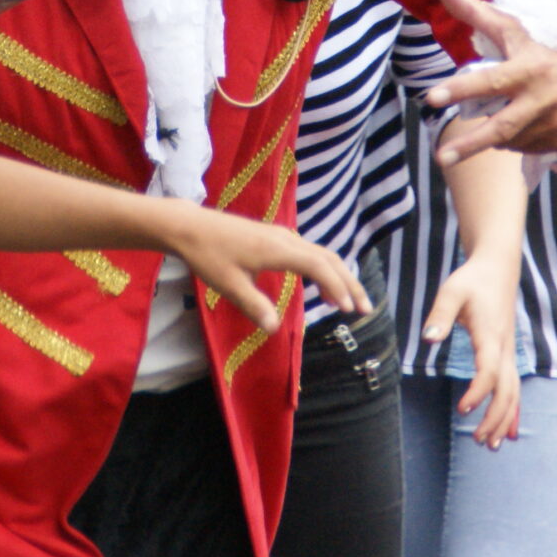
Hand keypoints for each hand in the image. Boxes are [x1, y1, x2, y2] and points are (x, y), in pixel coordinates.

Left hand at [164, 203, 366, 332]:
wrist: (192, 226)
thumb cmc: (208, 255)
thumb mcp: (229, 285)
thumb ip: (254, 306)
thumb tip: (275, 329)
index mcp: (278, 249)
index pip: (319, 267)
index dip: (338, 287)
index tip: (349, 310)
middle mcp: (286, 239)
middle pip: (329, 258)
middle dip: (349, 283)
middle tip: (365, 309)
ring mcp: (283, 236)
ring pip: (322, 253)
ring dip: (340, 275)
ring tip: (351, 301)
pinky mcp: (276, 237)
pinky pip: (310, 251)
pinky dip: (325, 268)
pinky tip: (324, 285)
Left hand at [422, 255, 520, 445]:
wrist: (498, 268)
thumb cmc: (472, 279)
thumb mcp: (451, 291)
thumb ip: (440, 314)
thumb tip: (428, 339)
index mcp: (490, 335)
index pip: (489, 371)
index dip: (478, 393)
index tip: (462, 409)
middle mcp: (505, 348)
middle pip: (507, 390)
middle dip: (494, 418)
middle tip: (477, 440)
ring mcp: (510, 353)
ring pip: (513, 393)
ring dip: (504, 420)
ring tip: (491, 445)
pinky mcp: (508, 354)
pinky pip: (514, 387)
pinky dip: (512, 411)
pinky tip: (508, 431)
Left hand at [423, 0, 556, 163]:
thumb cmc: (545, 40)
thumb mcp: (511, 25)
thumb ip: (472, 9)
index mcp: (528, 67)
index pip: (488, 82)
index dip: (460, 89)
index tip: (431, 98)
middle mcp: (543, 98)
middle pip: (500, 127)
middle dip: (469, 145)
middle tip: (441, 158)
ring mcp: (555, 122)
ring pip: (508, 138)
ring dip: (492, 134)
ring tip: (497, 112)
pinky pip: (524, 146)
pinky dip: (512, 139)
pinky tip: (518, 120)